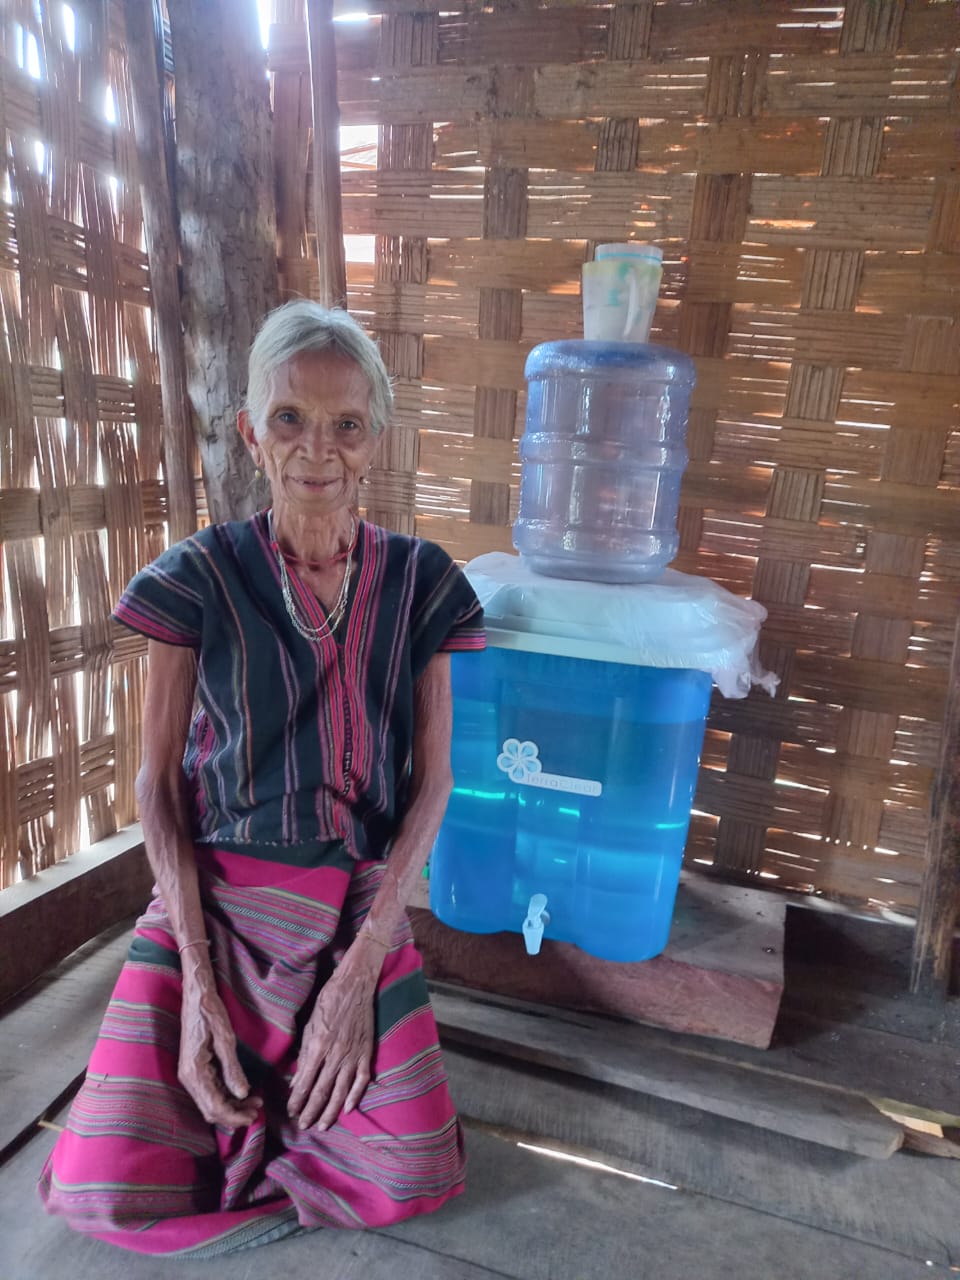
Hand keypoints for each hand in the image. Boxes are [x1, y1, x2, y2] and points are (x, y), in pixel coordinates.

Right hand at [179, 970, 261, 1130]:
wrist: (196, 993)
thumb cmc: (211, 1011)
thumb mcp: (225, 1038)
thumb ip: (232, 1068)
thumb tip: (243, 1094)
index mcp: (195, 1072)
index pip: (215, 1107)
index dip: (235, 1116)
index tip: (254, 1117)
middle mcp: (189, 1077)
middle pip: (211, 1109)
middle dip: (234, 1114)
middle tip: (258, 1110)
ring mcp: (190, 1073)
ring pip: (210, 1101)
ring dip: (232, 1105)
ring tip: (255, 1102)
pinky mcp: (195, 1067)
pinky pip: (210, 1089)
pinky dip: (226, 1095)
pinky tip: (242, 1091)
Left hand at [287, 950, 379, 1130]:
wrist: (354, 985)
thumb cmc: (328, 1002)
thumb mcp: (309, 1026)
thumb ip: (304, 1055)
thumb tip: (297, 1081)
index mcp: (318, 1046)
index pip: (305, 1083)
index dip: (297, 1100)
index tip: (292, 1111)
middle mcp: (335, 1054)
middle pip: (322, 1091)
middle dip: (311, 1111)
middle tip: (304, 1126)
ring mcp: (353, 1054)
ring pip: (341, 1091)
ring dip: (331, 1111)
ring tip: (322, 1125)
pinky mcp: (366, 1052)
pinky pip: (361, 1079)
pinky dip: (355, 1095)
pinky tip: (348, 1108)